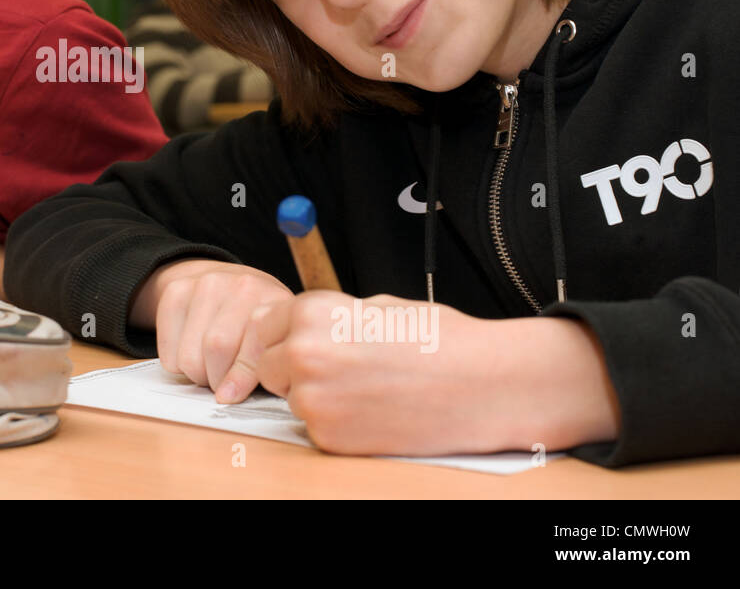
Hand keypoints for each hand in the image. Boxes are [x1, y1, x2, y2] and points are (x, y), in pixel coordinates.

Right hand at [143, 259, 293, 403]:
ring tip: (208, 367)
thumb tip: (231, 396)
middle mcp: (242, 286)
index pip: (254, 346)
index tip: (230, 396)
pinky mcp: (176, 291)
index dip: (241, 378)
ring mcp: (206, 284)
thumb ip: (265, 367)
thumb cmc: (254, 323)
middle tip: (221, 382)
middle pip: (216, 348)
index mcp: (274, 302)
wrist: (226, 282)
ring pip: (189, 355)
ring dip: (196, 373)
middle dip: (216, 379)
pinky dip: (176, 363)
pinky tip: (190, 350)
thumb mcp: (272, 341)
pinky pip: (168, 349)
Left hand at [254, 292, 613, 455]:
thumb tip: (297, 327)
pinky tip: (371, 410)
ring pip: (291, 398)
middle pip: (267, 364)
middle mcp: (304, 354)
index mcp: (312, 312)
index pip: (263, 323)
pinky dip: (336, 422)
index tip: (298, 341)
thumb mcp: (374, 307)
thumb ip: (327, 317)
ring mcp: (314, 399)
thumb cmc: (438, 341)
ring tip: (364, 387)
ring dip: (315, 395)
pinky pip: (315, 427)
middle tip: (338, 368)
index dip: (283, 334)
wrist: (482, 386)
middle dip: (292, 367)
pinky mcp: (329, 437)